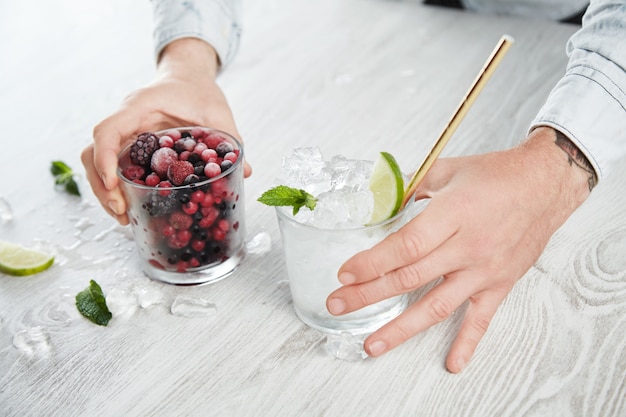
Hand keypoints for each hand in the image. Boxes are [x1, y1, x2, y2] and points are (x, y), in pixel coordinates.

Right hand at [81, 38, 251, 224]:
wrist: (187, 77)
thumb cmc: (199, 90)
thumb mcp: (218, 113)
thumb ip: (230, 140)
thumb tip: (245, 171)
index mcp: (140, 106)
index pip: (107, 130)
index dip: (105, 159)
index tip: (115, 185)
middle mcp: (125, 120)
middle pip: (93, 153)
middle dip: (102, 186)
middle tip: (122, 211)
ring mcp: (124, 133)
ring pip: (96, 162)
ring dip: (105, 191)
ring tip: (123, 216)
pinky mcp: (130, 145)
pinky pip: (113, 166)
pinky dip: (117, 187)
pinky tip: (130, 206)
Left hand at [326, 127, 591, 371]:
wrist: (544, 185)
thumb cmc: (496, 175)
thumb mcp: (447, 170)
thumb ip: (411, 188)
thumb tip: (381, 202)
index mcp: (452, 215)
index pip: (405, 246)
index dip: (372, 263)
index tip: (345, 274)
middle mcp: (467, 247)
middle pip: (409, 278)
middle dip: (368, 294)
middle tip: (338, 305)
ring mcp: (483, 270)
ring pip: (436, 306)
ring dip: (400, 328)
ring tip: (371, 344)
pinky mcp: (499, 284)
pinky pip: (481, 319)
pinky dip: (467, 343)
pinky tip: (452, 363)